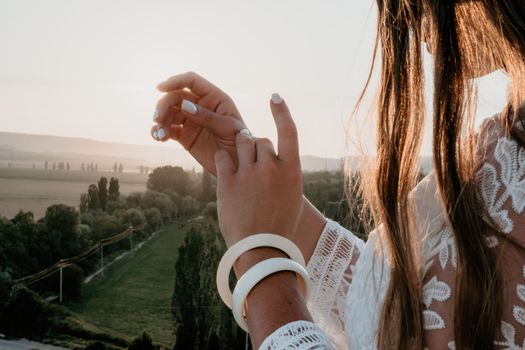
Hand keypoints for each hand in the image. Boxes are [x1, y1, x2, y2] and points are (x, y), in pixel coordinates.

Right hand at [152, 72, 246, 174]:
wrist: (240, 165)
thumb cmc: (240, 143)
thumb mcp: (228, 128)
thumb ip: (208, 117)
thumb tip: (184, 105)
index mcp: (214, 98)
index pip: (192, 81)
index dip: (175, 81)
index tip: (160, 88)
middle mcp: (201, 106)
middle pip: (176, 97)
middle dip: (164, 105)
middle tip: (159, 118)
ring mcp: (191, 121)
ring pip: (169, 113)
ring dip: (160, 120)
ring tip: (160, 134)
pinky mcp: (185, 136)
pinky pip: (168, 129)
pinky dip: (159, 132)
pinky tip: (159, 138)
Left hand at [214, 94, 303, 247]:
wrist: (261, 250)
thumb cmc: (279, 227)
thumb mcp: (291, 198)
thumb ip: (284, 175)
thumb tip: (273, 160)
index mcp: (292, 171)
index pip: (289, 132)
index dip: (282, 112)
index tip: (275, 97)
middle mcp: (272, 167)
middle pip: (260, 140)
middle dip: (255, 148)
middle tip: (253, 165)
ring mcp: (249, 173)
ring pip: (241, 144)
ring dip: (239, 151)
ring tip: (240, 168)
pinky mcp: (228, 180)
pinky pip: (223, 157)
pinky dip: (224, 161)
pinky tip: (227, 175)